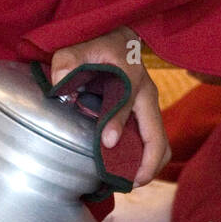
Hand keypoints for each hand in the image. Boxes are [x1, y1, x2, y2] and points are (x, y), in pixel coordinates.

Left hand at [50, 27, 170, 185]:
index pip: (128, 104)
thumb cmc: (100, 43)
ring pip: (161, 143)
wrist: (120, 38)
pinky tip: (127, 170)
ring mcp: (149, 107)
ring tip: (129, 182)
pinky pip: (154, 141)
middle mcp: (147, 94)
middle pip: (158, 136)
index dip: (118, 124)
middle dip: (148, 163)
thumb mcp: (81, 45)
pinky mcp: (146, 115)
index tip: (107, 142)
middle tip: (129, 183)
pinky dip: (146, 159)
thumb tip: (59, 81)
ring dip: (149, 165)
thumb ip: (68, 60)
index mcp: (132, 77)